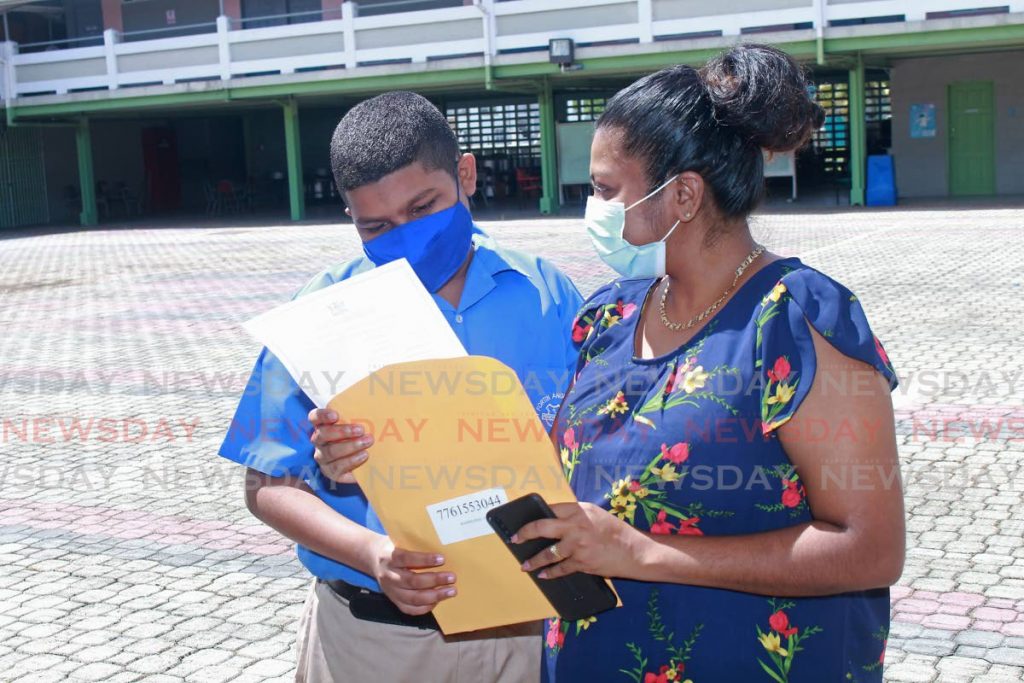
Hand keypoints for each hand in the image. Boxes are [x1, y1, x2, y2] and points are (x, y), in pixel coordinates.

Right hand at [309, 408, 373, 483]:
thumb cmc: (361, 435)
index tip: (336, 415)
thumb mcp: (359, 423)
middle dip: (342, 431)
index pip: (315, 418)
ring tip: (367, 442)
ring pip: (330, 452)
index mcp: (322, 426)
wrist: (367, 459)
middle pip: (322, 435)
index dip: (322, 416)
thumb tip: (374, 405)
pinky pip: (337, 467)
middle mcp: (319, 442)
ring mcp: (323, 458)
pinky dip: (351, 461)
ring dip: (350, 446)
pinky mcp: (331, 472)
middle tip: (361, 429)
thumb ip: (361, 415)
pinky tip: (364, 455)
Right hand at [370, 536, 456, 615]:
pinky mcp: (393, 600)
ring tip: (451, 591)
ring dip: (434, 596)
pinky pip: (409, 609)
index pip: (406, 558)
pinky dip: (425, 607)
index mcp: (389, 557)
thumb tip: (443, 549)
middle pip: (412, 581)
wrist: (374, 560)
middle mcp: (389, 575)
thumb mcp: (400, 542)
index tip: (442, 559)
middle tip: (452, 577)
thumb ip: (415, 546)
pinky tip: (438, 601)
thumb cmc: (394, 548)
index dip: (424, 560)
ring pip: (412, 598)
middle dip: (434, 580)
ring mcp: (390, 590)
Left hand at [514, 502, 644, 579]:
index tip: (523, 521)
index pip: (550, 509)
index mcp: (580, 510)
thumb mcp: (596, 515)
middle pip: (542, 527)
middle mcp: (576, 525)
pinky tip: (543, 574)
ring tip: (525, 565)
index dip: (535, 516)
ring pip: (548, 553)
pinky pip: (561, 568)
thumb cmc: (617, 532)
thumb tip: (553, 521)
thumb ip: (576, 516)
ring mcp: (578, 544)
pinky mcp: (582, 562)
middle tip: (515, 539)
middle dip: (524, 534)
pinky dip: (550, 573)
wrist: (636, 551)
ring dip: (534, 560)